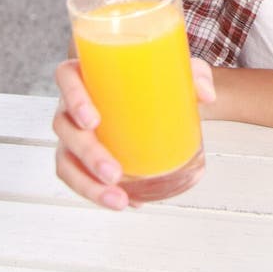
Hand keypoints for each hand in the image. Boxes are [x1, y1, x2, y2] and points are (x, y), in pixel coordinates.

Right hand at [53, 56, 215, 210]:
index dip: (73, 97)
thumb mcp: (177, 69)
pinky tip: (127, 202)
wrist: (159, 97)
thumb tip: (207, 94)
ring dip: (87, 184)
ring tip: (119, 199)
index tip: (93, 121)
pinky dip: (96, 193)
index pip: (66, 76)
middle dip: (87, 154)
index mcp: (88, 72)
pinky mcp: (81, 156)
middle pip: (64, 126)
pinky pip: (77, 177)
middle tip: (114, 172)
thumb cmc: (156, 78)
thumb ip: (195, 74)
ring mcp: (74, 132)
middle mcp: (73, 102)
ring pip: (66, 159)